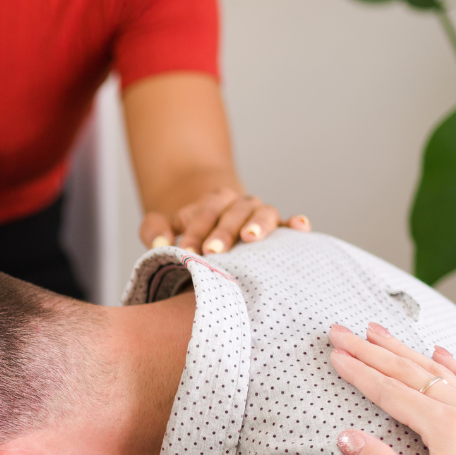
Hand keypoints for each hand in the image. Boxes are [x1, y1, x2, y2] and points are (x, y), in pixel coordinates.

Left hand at [140, 187, 309, 254]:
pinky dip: (296, 222)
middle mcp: (239, 204)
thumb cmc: (191, 230)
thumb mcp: (165, 225)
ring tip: (251, 239)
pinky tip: (301, 227)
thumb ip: (154, 230)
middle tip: (212, 251)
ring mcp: (260, 214)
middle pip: (233, 214)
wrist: (216, 218)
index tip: (187, 253)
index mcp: (213, 201)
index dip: (195, 232)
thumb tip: (159, 245)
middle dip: (223, 232)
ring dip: (257, 225)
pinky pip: (288, 222)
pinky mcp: (277, 226)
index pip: (204, 215)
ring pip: (262, 213)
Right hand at [327, 322, 455, 454]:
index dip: (359, 373)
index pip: (392, 393)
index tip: (334, 354)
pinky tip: (442, 353)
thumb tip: (347, 437)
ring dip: (407, 351)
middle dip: (374, 351)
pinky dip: (454, 366)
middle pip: (414, 374)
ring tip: (379, 332)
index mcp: (450, 430)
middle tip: (342, 331)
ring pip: (443, 374)